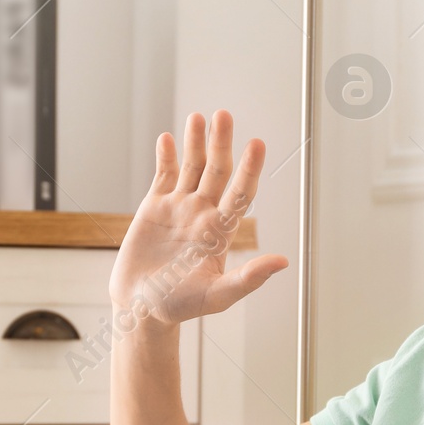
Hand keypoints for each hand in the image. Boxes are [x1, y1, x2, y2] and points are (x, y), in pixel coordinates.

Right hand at [109, 109, 288, 326]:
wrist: (140, 308)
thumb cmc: (179, 306)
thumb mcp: (216, 296)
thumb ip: (248, 279)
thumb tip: (282, 262)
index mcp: (220, 231)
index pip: (241, 192)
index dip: (249, 168)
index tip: (257, 144)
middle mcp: (203, 214)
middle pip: (217, 171)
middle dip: (221, 143)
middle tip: (224, 116)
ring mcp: (179, 208)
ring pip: (191, 167)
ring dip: (195, 143)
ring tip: (199, 117)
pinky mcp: (154, 208)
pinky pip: (163, 176)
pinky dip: (165, 157)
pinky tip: (168, 138)